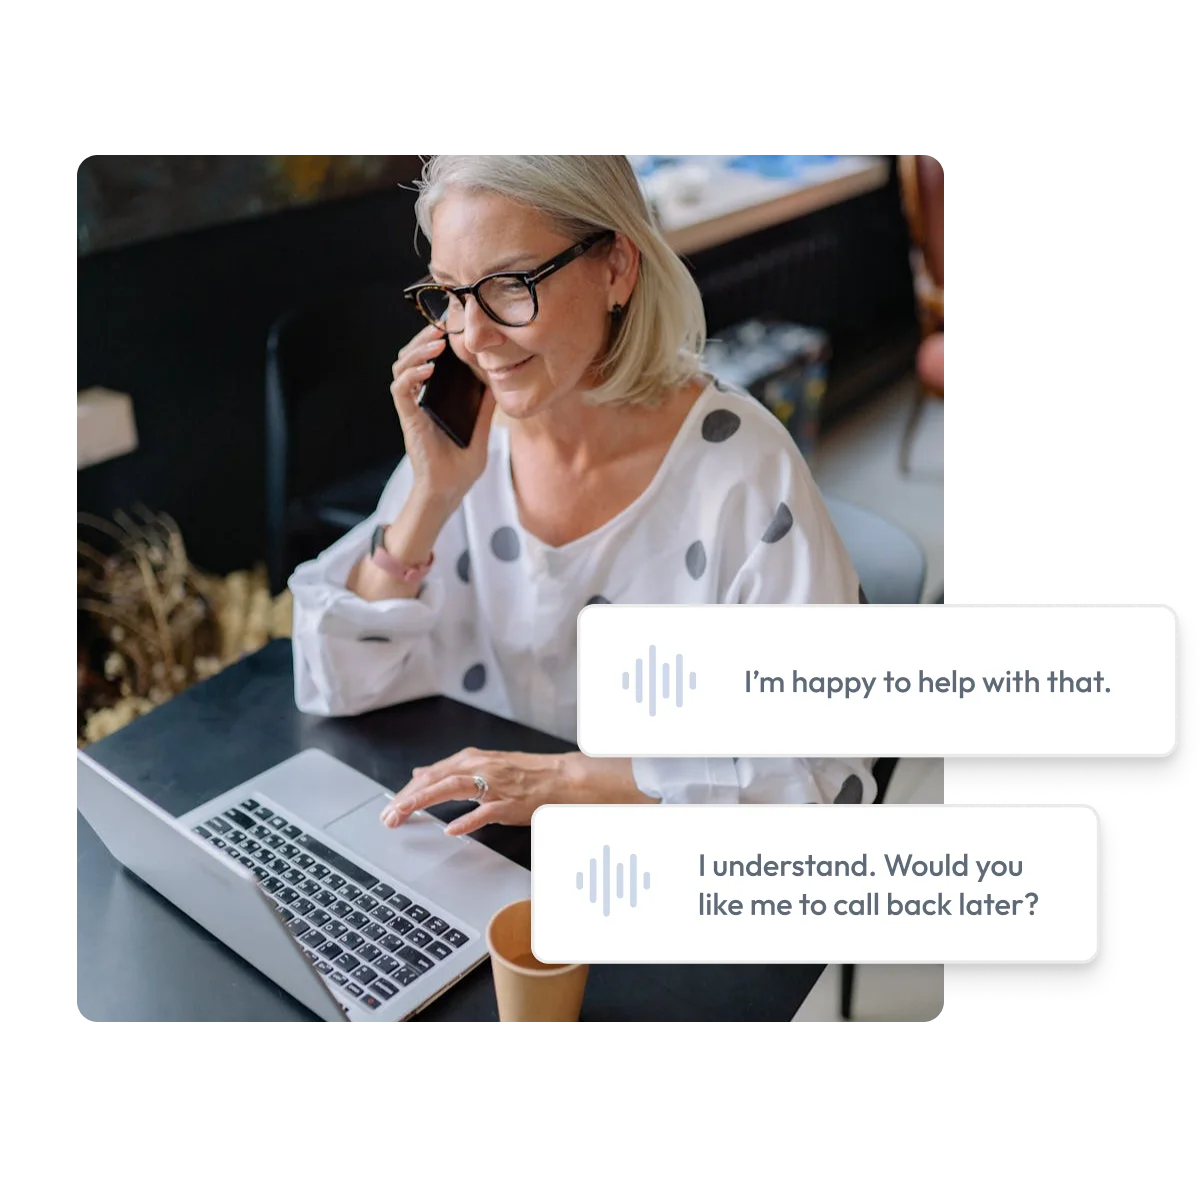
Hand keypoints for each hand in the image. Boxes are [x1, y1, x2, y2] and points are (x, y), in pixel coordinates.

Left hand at [379, 750, 656, 835]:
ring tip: (404, 816)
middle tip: (387, 817)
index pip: (431, 774)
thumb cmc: (526, 774)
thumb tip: (420, 772)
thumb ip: (451, 771)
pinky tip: (452, 830)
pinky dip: (468, 820)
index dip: (406, 791)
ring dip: (424, 803)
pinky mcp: (511, 802)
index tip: (389, 807)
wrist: (564, 777)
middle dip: (406, 798)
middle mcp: (480, 767)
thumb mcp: (484, 767)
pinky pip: (487, 811)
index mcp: (472, 759)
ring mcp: (495, 785)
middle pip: (435, 780)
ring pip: (452, 788)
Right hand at [390, 325, 496, 512]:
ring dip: (416, 351)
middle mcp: (420, 400)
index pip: (427, 361)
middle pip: (410, 357)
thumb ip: (486, 406)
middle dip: (423, 337)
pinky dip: (412, 375)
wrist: (449, 492)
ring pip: (401, 367)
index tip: (451, 326)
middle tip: (442, 326)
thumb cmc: (461, 466)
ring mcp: (412, 408)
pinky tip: (429, 369)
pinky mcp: (408, 419)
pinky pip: (401, 390)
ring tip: (436, 343)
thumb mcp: (481, 429)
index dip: (433, 341)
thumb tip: (500, 382)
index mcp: (434, 398)